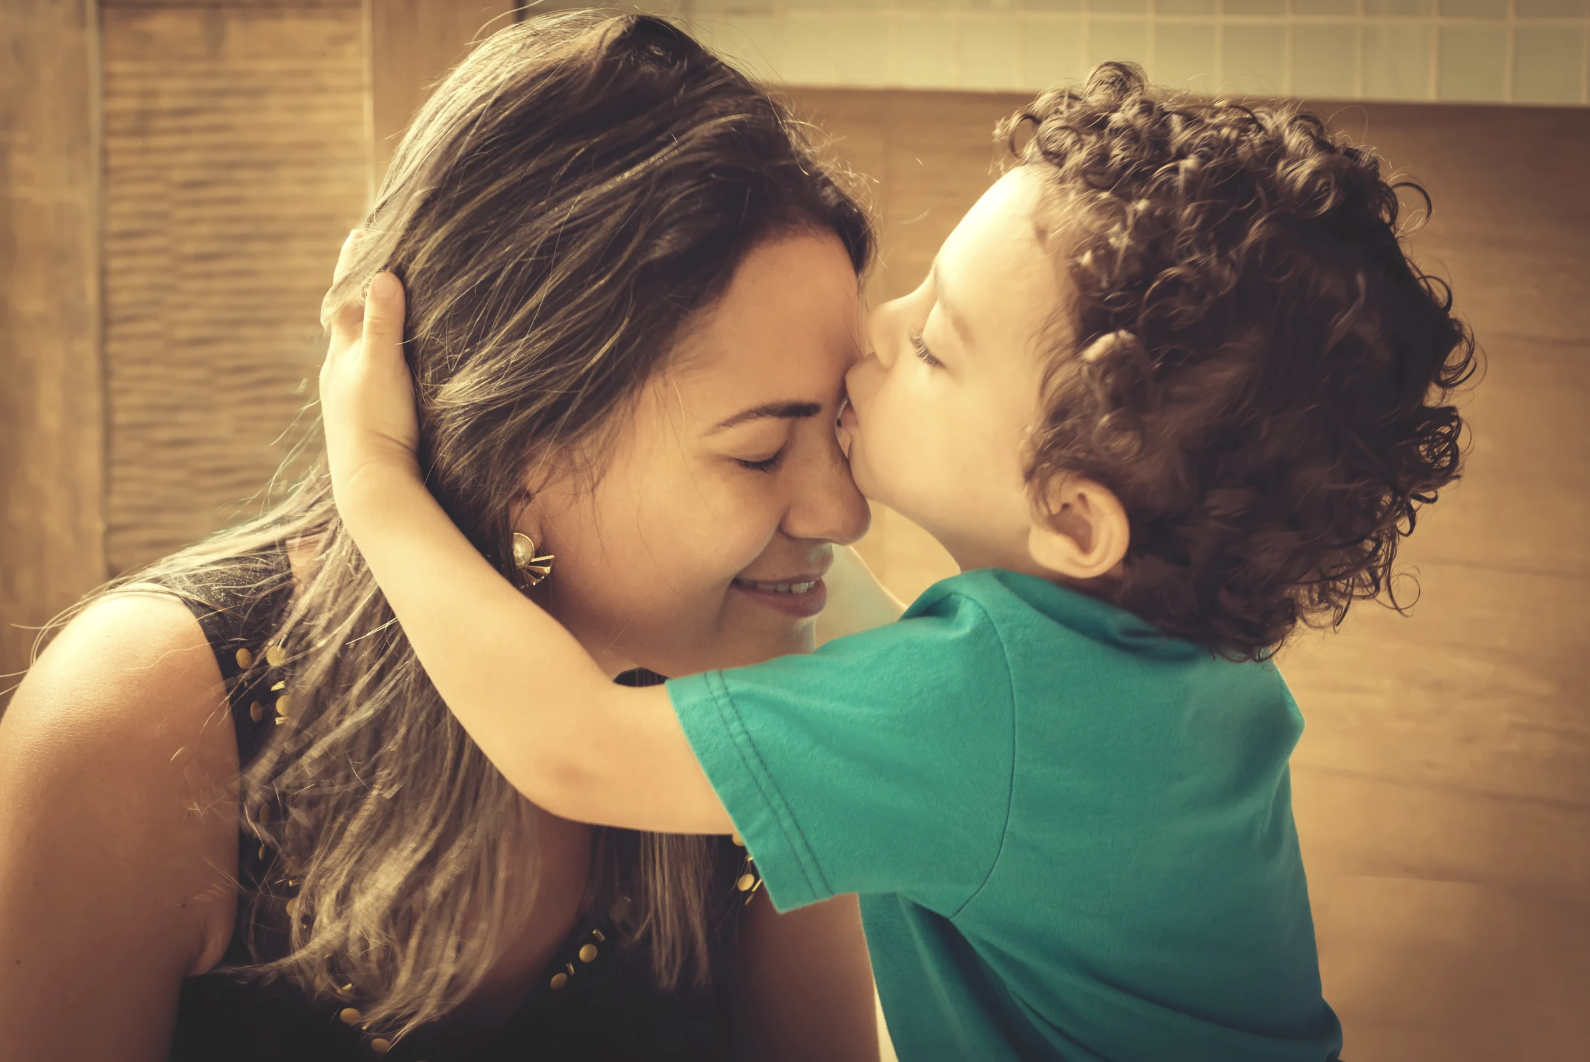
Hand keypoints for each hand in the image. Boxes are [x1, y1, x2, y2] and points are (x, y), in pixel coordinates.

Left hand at [319, 231, 422, 499]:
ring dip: (366, 325)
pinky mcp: (363, 417)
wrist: (371, 484)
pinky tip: (384, 365)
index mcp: (343, 352)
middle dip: (357, 292)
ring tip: (379, 309)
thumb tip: (382, 275)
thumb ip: (383, 323)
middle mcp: (340, 370)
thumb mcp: (382, 367)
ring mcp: (349, 395)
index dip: (354, 265)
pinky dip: (374, 355)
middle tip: (369, 266)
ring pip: (354, 349)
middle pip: (346, 319)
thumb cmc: (377, 424)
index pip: (345, 296)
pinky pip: (365, 373)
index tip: (360, 233)